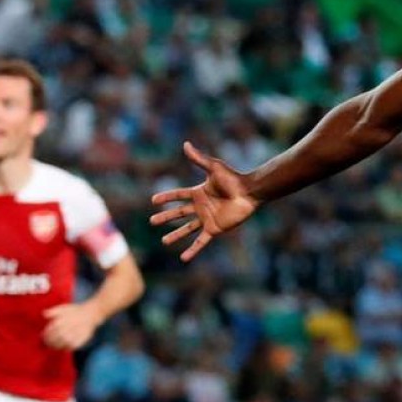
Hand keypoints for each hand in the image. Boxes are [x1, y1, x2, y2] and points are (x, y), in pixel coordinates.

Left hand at [42, 303, 102, 349]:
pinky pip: (72, 346)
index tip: (43, 338)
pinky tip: (65, 348)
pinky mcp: (80, 339)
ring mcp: (73, 335)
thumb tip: (43, 314)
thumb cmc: (75, 310)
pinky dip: (67, 348)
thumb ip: (53, 311)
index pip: (48, 333)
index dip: (44, 336)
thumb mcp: (63, 308)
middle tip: (48, 344)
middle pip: (54, 340)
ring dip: (57, 347)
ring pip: (62, 344)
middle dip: (49, 343)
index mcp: (60, 322)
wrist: (91, 313)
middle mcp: (66, 329)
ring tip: (55, 347)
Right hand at [150, 142, 258, 261]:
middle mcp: (201, 206)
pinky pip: (201, 241)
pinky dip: (193, 249)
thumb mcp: (214, 167)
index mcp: (199, 192)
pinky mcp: (215, 229)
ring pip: (187, 229)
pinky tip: (184, 258)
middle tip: (152, 221)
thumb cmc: (234, 179)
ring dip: (176, 235)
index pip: (178, 195)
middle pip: (179, 213)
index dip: (166, 197)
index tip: (153, 200)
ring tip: (164, 242)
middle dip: (165, 217)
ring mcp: (207, 218)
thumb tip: (186, 144)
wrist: (249, 193)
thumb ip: (198, 159)